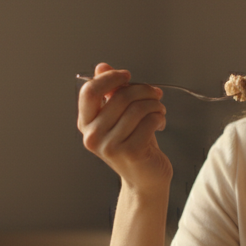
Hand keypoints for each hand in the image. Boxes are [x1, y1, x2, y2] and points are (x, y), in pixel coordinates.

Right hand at [77, 63, 171, 190]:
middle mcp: (93, 136)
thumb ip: (110, 91)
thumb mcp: (119, 116)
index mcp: (86, 124)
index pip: (90, 91)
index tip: (126, 76)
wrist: (145, 178)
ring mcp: (110, 146)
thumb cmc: (134, 145)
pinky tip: (159, 123)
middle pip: (120, 96)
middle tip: (155, 95)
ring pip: (137, 108)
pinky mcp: (130, 152)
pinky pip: (149, 121)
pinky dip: (159, 117)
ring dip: (155, 105)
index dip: (110, 78)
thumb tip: (101, 67)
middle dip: (143, 90)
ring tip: (159, 111)